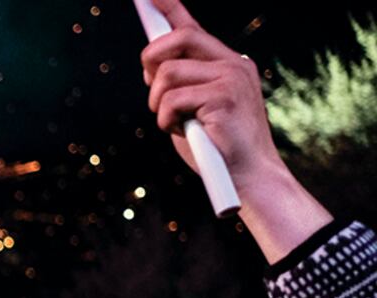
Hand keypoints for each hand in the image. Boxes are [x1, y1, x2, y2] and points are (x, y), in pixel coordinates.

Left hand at [141, 0, 275, 185]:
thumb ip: (179, 85)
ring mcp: (230, 78)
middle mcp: (233, 64)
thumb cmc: (218, 148)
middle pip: (178, 39)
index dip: (169, 7)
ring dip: (158, 103)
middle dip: (152, 59)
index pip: (193, 27)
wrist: (249, 178)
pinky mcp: (223, 97)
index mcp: (228, 64)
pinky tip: (181, 132)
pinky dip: (165, 120)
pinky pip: (171, 99)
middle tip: (150, 86)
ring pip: (168, 73)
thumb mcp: (195, 110)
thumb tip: (152, 68)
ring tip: (174, 122)